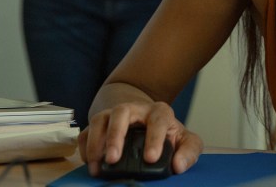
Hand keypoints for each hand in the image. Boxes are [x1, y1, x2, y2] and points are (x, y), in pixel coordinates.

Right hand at [78, 101, 202, 175]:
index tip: (151, 158)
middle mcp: (134, 110)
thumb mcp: (185, 140)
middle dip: (116, 135)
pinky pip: (86, 133)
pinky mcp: (99, 126)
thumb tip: (179, 165)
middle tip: (113, 158)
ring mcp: (113, 116)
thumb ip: (189, 151)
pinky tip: (90, 163)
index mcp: (159, 112)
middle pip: (121, 112)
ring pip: (100, 120)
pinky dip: (86, 147)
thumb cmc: (166, 133)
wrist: (146, 119)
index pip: (158, 120)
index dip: (154, 138)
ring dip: (96, 142)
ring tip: (97, 165)